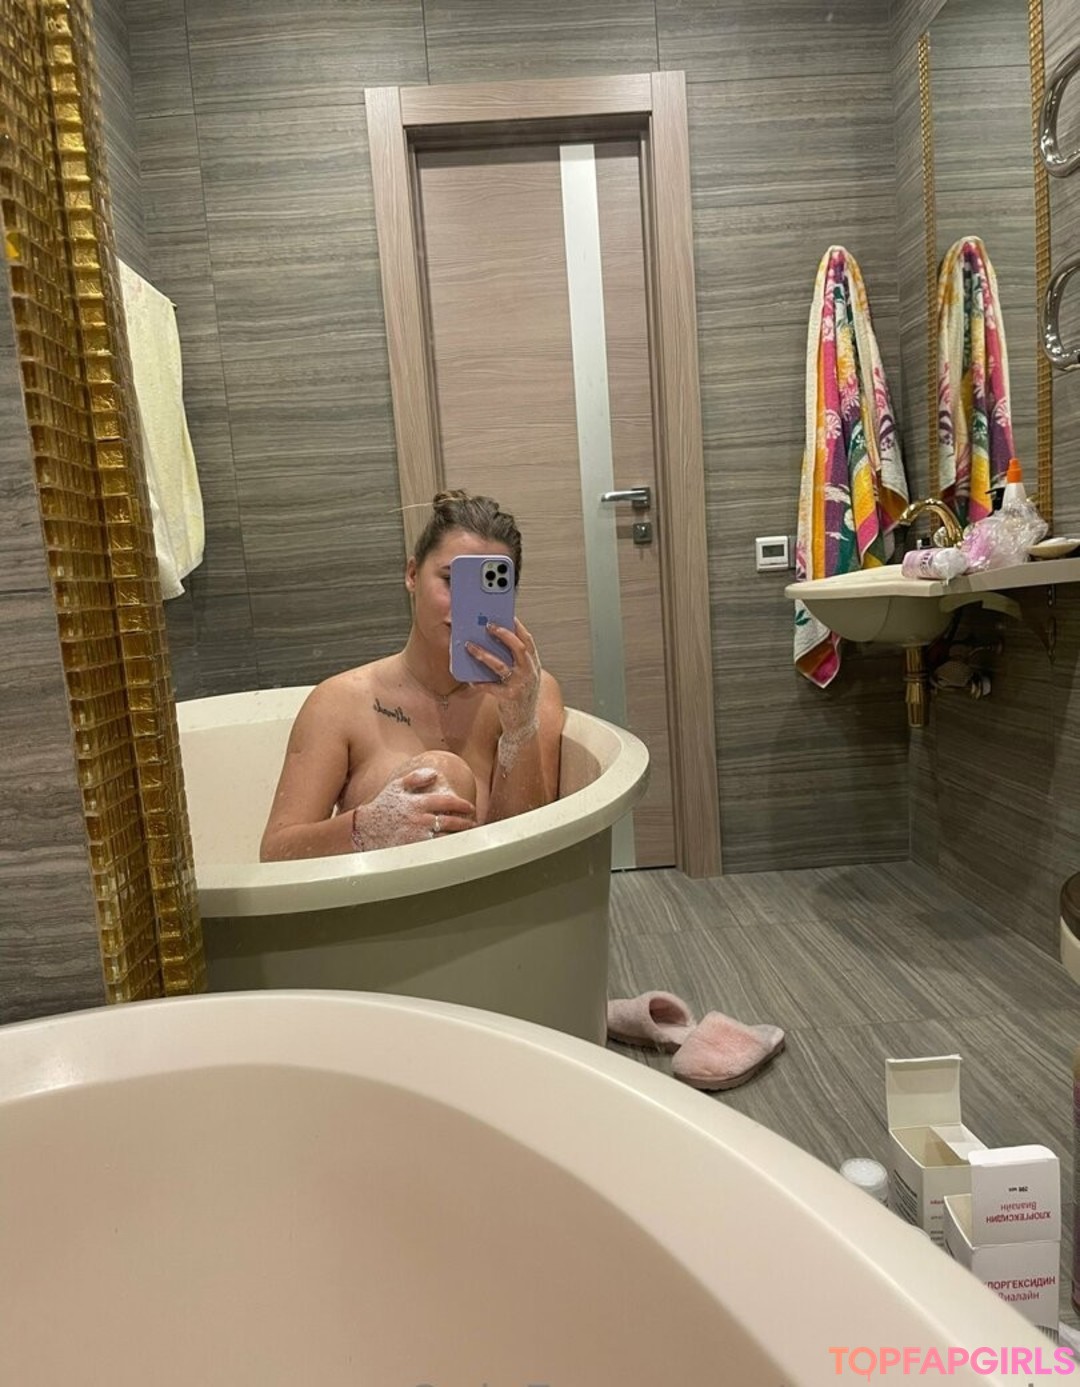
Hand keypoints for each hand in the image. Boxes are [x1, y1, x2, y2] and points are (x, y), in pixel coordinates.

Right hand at [350, 767, 475, 849]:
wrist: (362, 829)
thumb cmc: (381, 807)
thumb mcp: (396, 786)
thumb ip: (416, 777)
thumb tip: (435, 773)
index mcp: (418, 803)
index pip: (448, 801)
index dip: (462, 804)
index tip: (471, 808)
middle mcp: (419, 819)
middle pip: (451, 821)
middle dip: (465, 823)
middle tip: (473, 824)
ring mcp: (417, 836)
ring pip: (446, 838)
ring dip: (459, 838)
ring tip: (467, 837)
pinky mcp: (413, 850)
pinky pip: (435, 851)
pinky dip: (447, 850)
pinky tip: (453, 850)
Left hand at [465, 618, 540, 736]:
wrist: (525, 723)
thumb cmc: (521, 696)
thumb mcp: (523, 676)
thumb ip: (514, 661)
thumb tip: (493, 643)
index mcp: (533, 664)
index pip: (528, 640)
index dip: (518, 626)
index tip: (506, 615)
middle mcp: (529, 672)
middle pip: (518, 648)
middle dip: (503, 634)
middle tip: (488, 625)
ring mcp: (521, 685)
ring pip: (501, 665)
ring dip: (484, 654)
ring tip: (470, 646)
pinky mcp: (509, 698)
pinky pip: (491, 687)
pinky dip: (480, 682)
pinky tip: (470, 680)